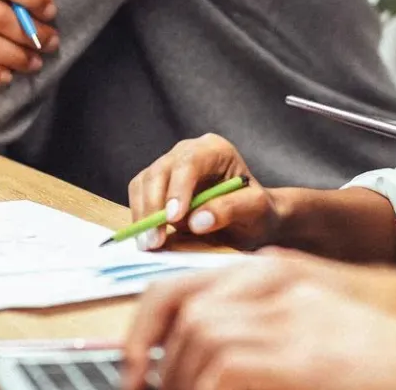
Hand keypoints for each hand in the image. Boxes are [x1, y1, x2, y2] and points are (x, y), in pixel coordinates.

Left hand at [121, 257, 395, 389]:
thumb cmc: (376, 344)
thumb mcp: (307, 320)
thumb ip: (259, 329)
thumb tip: (204, 365)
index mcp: (268, 275)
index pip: (177, 289)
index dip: (143, 331)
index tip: (135, 368)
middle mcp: (266, 285)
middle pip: (182, 323)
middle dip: (161, 369)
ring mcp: (277, 314)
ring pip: (193, 352)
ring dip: (184, 382)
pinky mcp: (279, 354)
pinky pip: (216, 378)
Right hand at [128, 134, 276, 250]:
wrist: (249, 221)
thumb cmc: (257, 212)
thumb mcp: (256, 210)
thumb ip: (231, 209)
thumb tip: (197, 220)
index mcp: (216, 150)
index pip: (190, 161)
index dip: (178, 189)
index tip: (173, 218)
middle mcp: (188, 151)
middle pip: (161, 171)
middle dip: (154, 207)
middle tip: (155, 241)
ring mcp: (169, 166)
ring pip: (144, 183)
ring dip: (143, 215)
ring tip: (150, 245)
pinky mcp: (156, 184)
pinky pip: (138, 196)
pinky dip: (139, 218)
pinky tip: (148, 239)